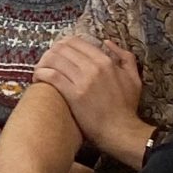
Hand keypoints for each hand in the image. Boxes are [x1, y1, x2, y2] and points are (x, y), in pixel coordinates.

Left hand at [32, 36, 150, 160]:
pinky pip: (50, 76)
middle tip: (45, 62)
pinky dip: (40, 74)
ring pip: (53, 60)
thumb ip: (125, 57)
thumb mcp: (133, 78)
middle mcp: (93, 67)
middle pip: (61, 49)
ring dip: (42, 63)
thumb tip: (108, 43)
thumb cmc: (126, 107)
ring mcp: (83, 80)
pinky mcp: (73, 94)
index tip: (56, 52)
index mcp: (106, 61)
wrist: (121, 131)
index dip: (61, 45)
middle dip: (49, 53)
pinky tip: (38, 79)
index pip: (75, 41)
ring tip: (39, 71)